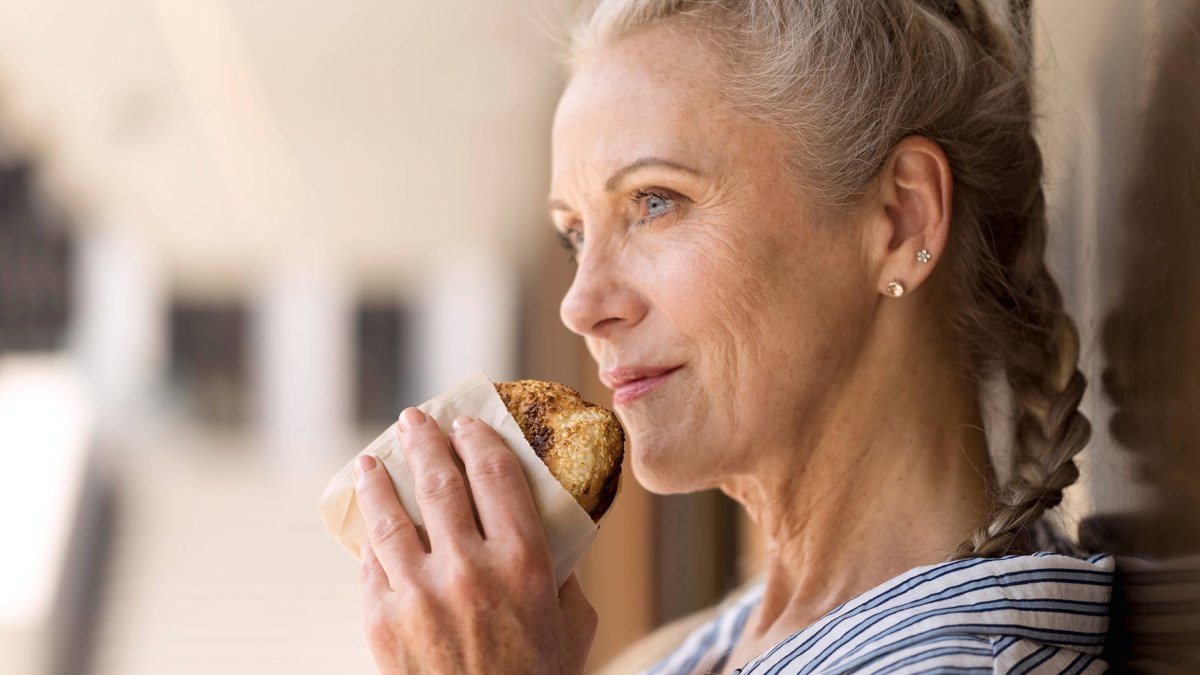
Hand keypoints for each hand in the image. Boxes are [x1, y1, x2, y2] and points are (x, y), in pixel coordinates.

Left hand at [353, 407, 596, 674]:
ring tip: (370, 462)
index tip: (467, 423)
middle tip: (413, 420)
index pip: (494, 474)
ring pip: (389, 518)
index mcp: (522, 561)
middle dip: (423, 441)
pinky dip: (370, 544)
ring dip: (378, 481)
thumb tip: (550, 536)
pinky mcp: (382, 623)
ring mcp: (418, 594)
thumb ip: (562, 575)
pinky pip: (371, 568)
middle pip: (437, 482)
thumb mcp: (573, 624)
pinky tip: (370, 532)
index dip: (478, 438)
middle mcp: (468, 568)